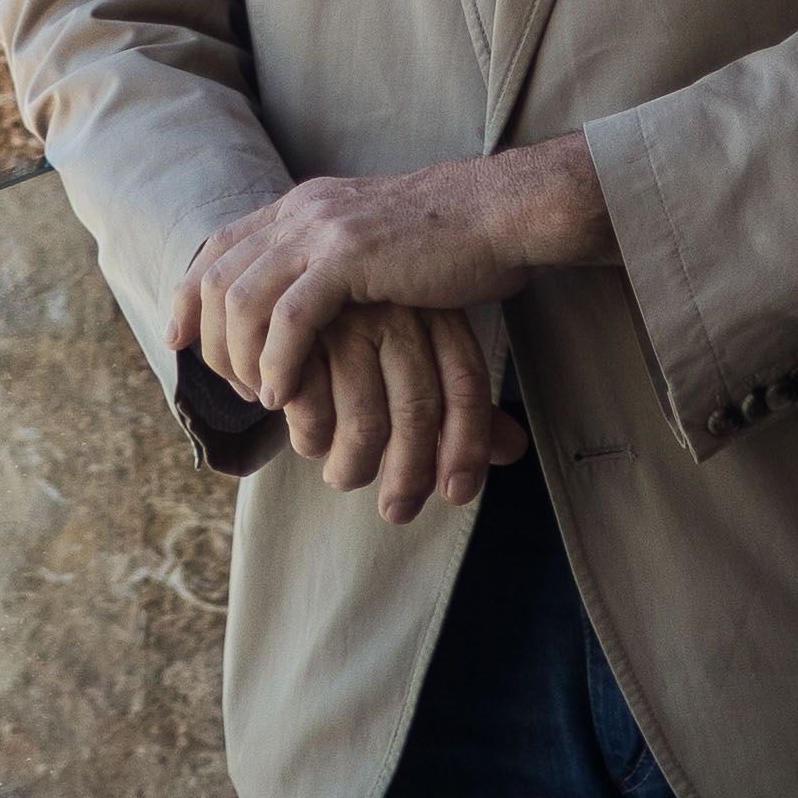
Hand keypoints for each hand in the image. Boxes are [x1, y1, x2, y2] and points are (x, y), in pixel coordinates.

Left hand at [172, 137, 612, 413]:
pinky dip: (276, 359)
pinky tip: (281, 392)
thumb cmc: (449, 241)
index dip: (189, 293)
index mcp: (304, 204)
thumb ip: (332, 259)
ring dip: (240, 356)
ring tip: (258, 397)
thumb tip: (309, 296)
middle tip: (222, 385)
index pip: (219, 244)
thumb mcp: (372, 241)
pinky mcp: (350, 258)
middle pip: (219, 274)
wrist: (500, 214)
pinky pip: (290, 316)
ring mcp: (323, 230)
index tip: (178, 339)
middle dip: (207, 336)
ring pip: (244, 298)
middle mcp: (302, 210)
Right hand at [276, 301, 525, 519]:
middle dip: (409, 474)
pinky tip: (310, 442)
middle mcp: (393, 311)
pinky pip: (311, 409)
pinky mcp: (290, 335)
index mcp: (434, 312)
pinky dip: (310, 439)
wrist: (283, 287)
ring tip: (343, 477)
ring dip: (353, 467)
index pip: (465, 384)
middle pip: (418, 409)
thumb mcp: (417, 357)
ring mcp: (342, 320)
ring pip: (364, 420)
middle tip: (397, 511)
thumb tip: (513, 448)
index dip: (468, 446)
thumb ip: (458, 405)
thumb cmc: (360, 336)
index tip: (456, 494)